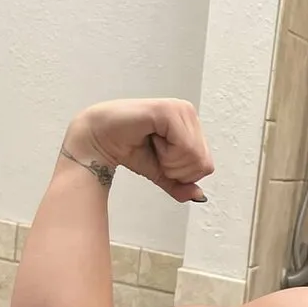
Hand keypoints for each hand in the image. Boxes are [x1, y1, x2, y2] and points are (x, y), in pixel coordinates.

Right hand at [64, 98, 213, 203]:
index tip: (160, 159)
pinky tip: (150, 138)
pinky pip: (184, 147)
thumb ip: (181, 185)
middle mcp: (189, 113)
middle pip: (203, 163)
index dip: (183, 174)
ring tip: (152, 144)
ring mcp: (179, 109)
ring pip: (195, 156)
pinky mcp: (168, 111)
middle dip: (176, 169)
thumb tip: (199, 196)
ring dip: (169, 161)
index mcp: (191, 126)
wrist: (101, 140)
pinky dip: (166, 154)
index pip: (206, 165)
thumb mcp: (162, 174)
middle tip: (155, 152)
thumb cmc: (130, 150)